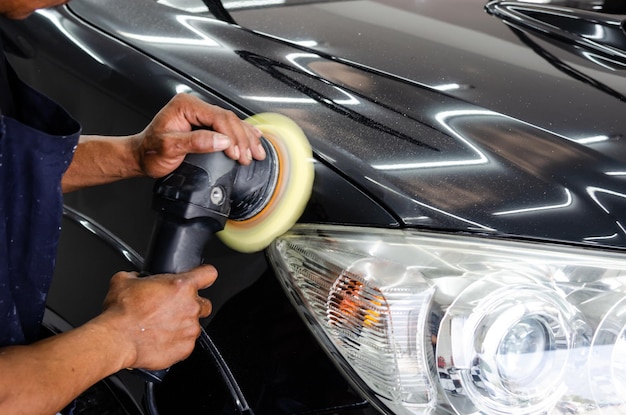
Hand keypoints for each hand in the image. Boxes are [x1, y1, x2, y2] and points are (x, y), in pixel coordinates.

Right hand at [99, 265, 216, 369]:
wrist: (115, 339)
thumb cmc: (121, 312)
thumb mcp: (124, 281)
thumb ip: (137, 276)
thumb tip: (136, 278)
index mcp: (181, 286)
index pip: (208, 274)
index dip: (205, 275)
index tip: (202, 279)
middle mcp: (190, 306)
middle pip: (204, 303)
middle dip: (192, 305)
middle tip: (173, 309)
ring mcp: (190, 328)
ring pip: (195, 325)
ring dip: (183, 325)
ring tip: (162, 327)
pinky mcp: (185, 348)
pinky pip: (187, 343)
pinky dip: (177, 342)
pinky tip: (161, 340)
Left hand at [134, 93, 264, 177]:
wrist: (140, 157)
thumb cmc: (150, 152)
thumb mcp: (170, 148)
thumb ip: (196, 142)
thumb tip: (222, 140)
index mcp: (185, 106)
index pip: (218, 117)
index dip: (232, 136)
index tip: (237, 153)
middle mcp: (194, 106)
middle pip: (228, 119)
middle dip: (243, 139)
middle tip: (250, 156)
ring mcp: (200, 114)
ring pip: (231, 122)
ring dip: (246, 138)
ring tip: (257, 151)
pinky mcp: (203, 123)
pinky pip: (227, 126)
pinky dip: (242, 134)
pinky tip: (253, 138)